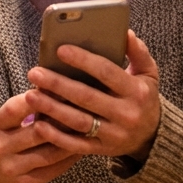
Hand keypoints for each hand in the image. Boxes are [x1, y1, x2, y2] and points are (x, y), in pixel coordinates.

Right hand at [0, 93, 82, 182]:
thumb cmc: (8, 140)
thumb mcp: (8, 123)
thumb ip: (28, 107)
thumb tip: (59, 84)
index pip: (15, 108)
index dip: (38, 98)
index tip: (60, 87)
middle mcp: (0, 146)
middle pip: (37, 132)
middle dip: (62, 120)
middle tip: (86, 108)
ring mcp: (12, 167)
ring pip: (49, 153)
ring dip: (71, 140)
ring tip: (90, 128)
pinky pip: (54, 169)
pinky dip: (70, 158)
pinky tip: (83, 148)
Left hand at [25, 30, 161, 161]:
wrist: (152, 137)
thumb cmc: (143, 98)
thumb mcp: (148, 74)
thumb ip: (138, 53)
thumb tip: (125, 32)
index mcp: (136, 91)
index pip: (107, 72)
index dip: (83, 60)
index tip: (60, 49)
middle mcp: (125, 114)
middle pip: (87, 97)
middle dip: (58, 84)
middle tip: (35, 73)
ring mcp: (113, 134)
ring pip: (78, 121)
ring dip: (52, 109)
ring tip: (30, 96)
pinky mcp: (102, 150)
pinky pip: (76, 145)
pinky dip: (56, 136)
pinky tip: (39, 124)